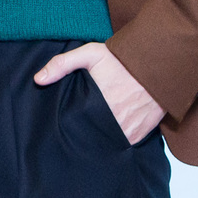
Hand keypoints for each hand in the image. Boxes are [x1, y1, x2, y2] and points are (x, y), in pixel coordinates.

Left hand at [35, 42, 164, 144]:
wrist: (160, 64)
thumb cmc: (122, 60)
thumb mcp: (90, 54)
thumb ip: (62, 64)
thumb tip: (38, 80)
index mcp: (100, 104)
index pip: (77, 125)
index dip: (68, 126)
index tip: (62, 124)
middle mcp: (115, 121)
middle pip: (91, 136)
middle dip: (82, 134)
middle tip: (74, 130)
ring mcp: (130, 129)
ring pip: (107, 142)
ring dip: (98, 139)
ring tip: (88, 133)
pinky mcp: (141, 133)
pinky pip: (124, 143)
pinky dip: (115, 141)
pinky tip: (106, 134)